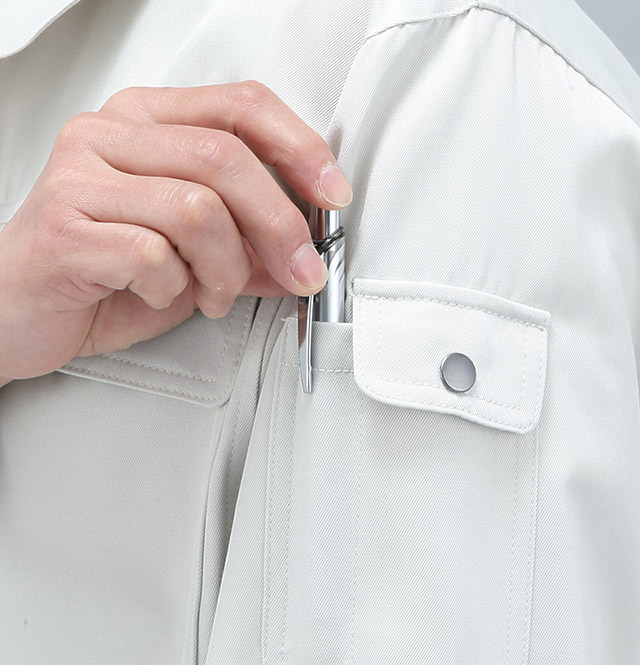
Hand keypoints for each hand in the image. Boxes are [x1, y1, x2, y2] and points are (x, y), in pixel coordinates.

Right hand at [0, 81, 351, 385]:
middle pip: (227, 159)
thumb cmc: (105, 272)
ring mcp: (81, 177)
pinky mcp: (65, 228)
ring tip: (214, 294)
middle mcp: (111, 135)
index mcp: (148, 121)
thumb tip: (307, 253)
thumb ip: (249, 245)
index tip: (334, 194)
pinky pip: (155, 256)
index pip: (241, 105)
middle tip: (299, 271)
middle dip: (280, 228)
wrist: (22, 308)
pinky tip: (163, 294)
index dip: (301, 148)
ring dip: (226, 270)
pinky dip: (177, 290)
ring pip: (198, 210)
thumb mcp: (195, 253)